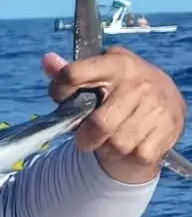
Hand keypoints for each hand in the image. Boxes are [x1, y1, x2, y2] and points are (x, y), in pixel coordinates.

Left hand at [44, 46, 186, 183]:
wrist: (166, 99)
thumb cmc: (121, 87)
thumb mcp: (100, 71)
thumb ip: (72, 70)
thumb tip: (47, 60)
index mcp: (116, 64)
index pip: (74, 74)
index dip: (59, 89)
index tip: (59, 97)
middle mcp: (138, 84)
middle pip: (99, 124)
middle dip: (85, 138)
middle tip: (84, 138)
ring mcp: (156, 106)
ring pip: (118, 144)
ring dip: (108, 148)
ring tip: (110, 138)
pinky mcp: (169, 128)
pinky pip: (137, 155)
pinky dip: (129, 155)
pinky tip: (130, 144)